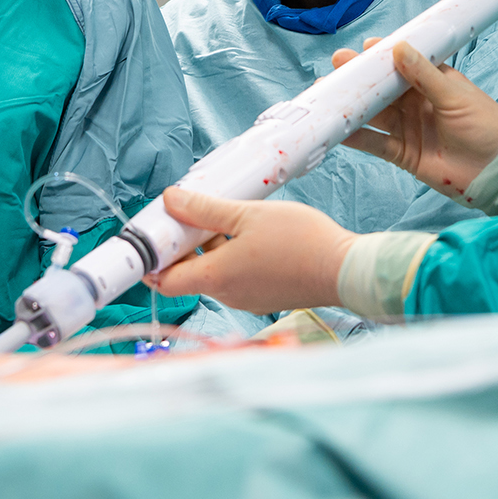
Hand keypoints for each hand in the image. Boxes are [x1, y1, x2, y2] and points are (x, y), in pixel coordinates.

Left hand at [147, 189, 356, 314]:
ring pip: (214, 274)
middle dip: (185, 246)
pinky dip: (232, 257)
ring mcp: (247, 298)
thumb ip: (206, 209)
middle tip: (190, 215)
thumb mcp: (247, 214)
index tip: (152, 236)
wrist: (344, 269)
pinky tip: (249, 232)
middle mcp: (227, 294)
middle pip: (189, 274)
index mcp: (217, 277)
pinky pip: (236, 277)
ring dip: (211, 248)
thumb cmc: (301, 242)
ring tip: (226, 217)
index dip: (152, 260)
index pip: (165, 281)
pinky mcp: (264, 296)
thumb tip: (172, 200)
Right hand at [333, 40, 497, 200]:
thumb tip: (398, 48)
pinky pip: (375, 143)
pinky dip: (357, 137)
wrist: (497, 171)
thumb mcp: (456, 96)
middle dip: (359, 77)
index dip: (382, 55)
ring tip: (326, 95)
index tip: (364, 48)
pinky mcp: (403, 153)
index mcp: (433, 81)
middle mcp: (416, 102)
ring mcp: (407, 127)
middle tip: (337, 66)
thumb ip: (425, 75)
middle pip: (381, 87)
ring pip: (373, 113)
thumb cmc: (486, 126)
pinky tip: (338, 130)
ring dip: (351, 105)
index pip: (403, 63)